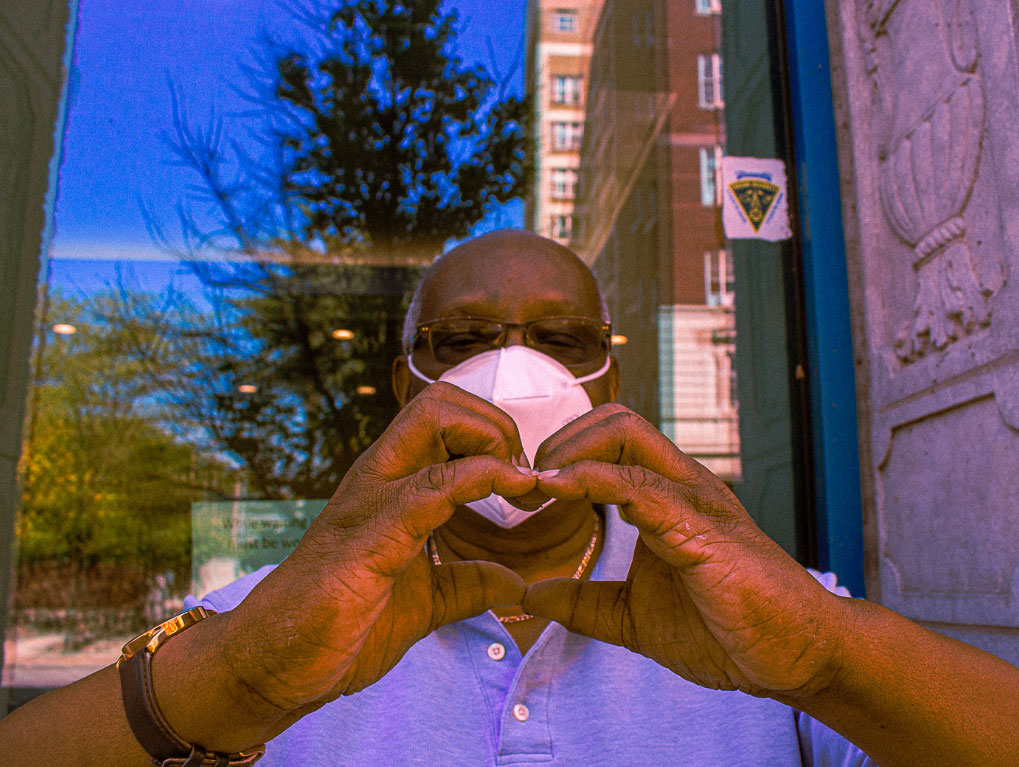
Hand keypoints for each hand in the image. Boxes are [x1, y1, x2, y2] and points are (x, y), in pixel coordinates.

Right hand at [221, 382, 536, 723]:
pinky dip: (482, 478)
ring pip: (434, 418)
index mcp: (391, 485)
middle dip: (497, 425)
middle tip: (525, 480)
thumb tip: (516, 583)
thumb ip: (467, 584)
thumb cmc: (338, 626)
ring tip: (522, 488)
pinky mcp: (370, 536)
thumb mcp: (423, 602)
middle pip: (441, 400)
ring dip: (494, 440)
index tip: (528, 486)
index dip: (496, 436)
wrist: (272, 663)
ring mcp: (371, 499)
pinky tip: (514, 494)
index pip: (445, 418)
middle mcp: (380, 477)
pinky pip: (432, 485)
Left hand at [522, 404, 848, 700]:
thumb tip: (532, 594)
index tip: (524, 492)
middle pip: (614, 421)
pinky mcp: (702, 528)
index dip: (561, 455)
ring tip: (536, 486)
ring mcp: (694, 500)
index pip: (609, 442)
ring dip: (568, 452)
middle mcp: (680, 485)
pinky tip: (557, 492)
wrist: (796, 656)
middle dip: (561, 440)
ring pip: (625, 433)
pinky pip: (640, 486)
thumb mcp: (634, 617)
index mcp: (666, 498)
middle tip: (527, 485)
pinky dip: (590, 480)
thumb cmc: (728, 628)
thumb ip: (585, 602)